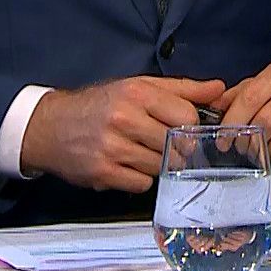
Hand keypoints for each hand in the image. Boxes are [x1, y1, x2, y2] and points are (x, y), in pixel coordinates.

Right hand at [21, 76, 227, 192]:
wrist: (50, 126)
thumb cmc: (100, 105)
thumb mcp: (138, 87)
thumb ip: (182, 89)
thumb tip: (219, 88)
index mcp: (137, 94)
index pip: (187, 115)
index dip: (192, 125)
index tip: (185, 129)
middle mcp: (125, 119)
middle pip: (176, 143)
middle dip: (177, 147)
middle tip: (165, 144)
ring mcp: (113, 148)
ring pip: (161, 165)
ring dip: (158, 163)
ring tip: (141, 152)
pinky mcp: (103, 173)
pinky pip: (141, 184)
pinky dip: (139, 178)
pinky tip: (127, 165)